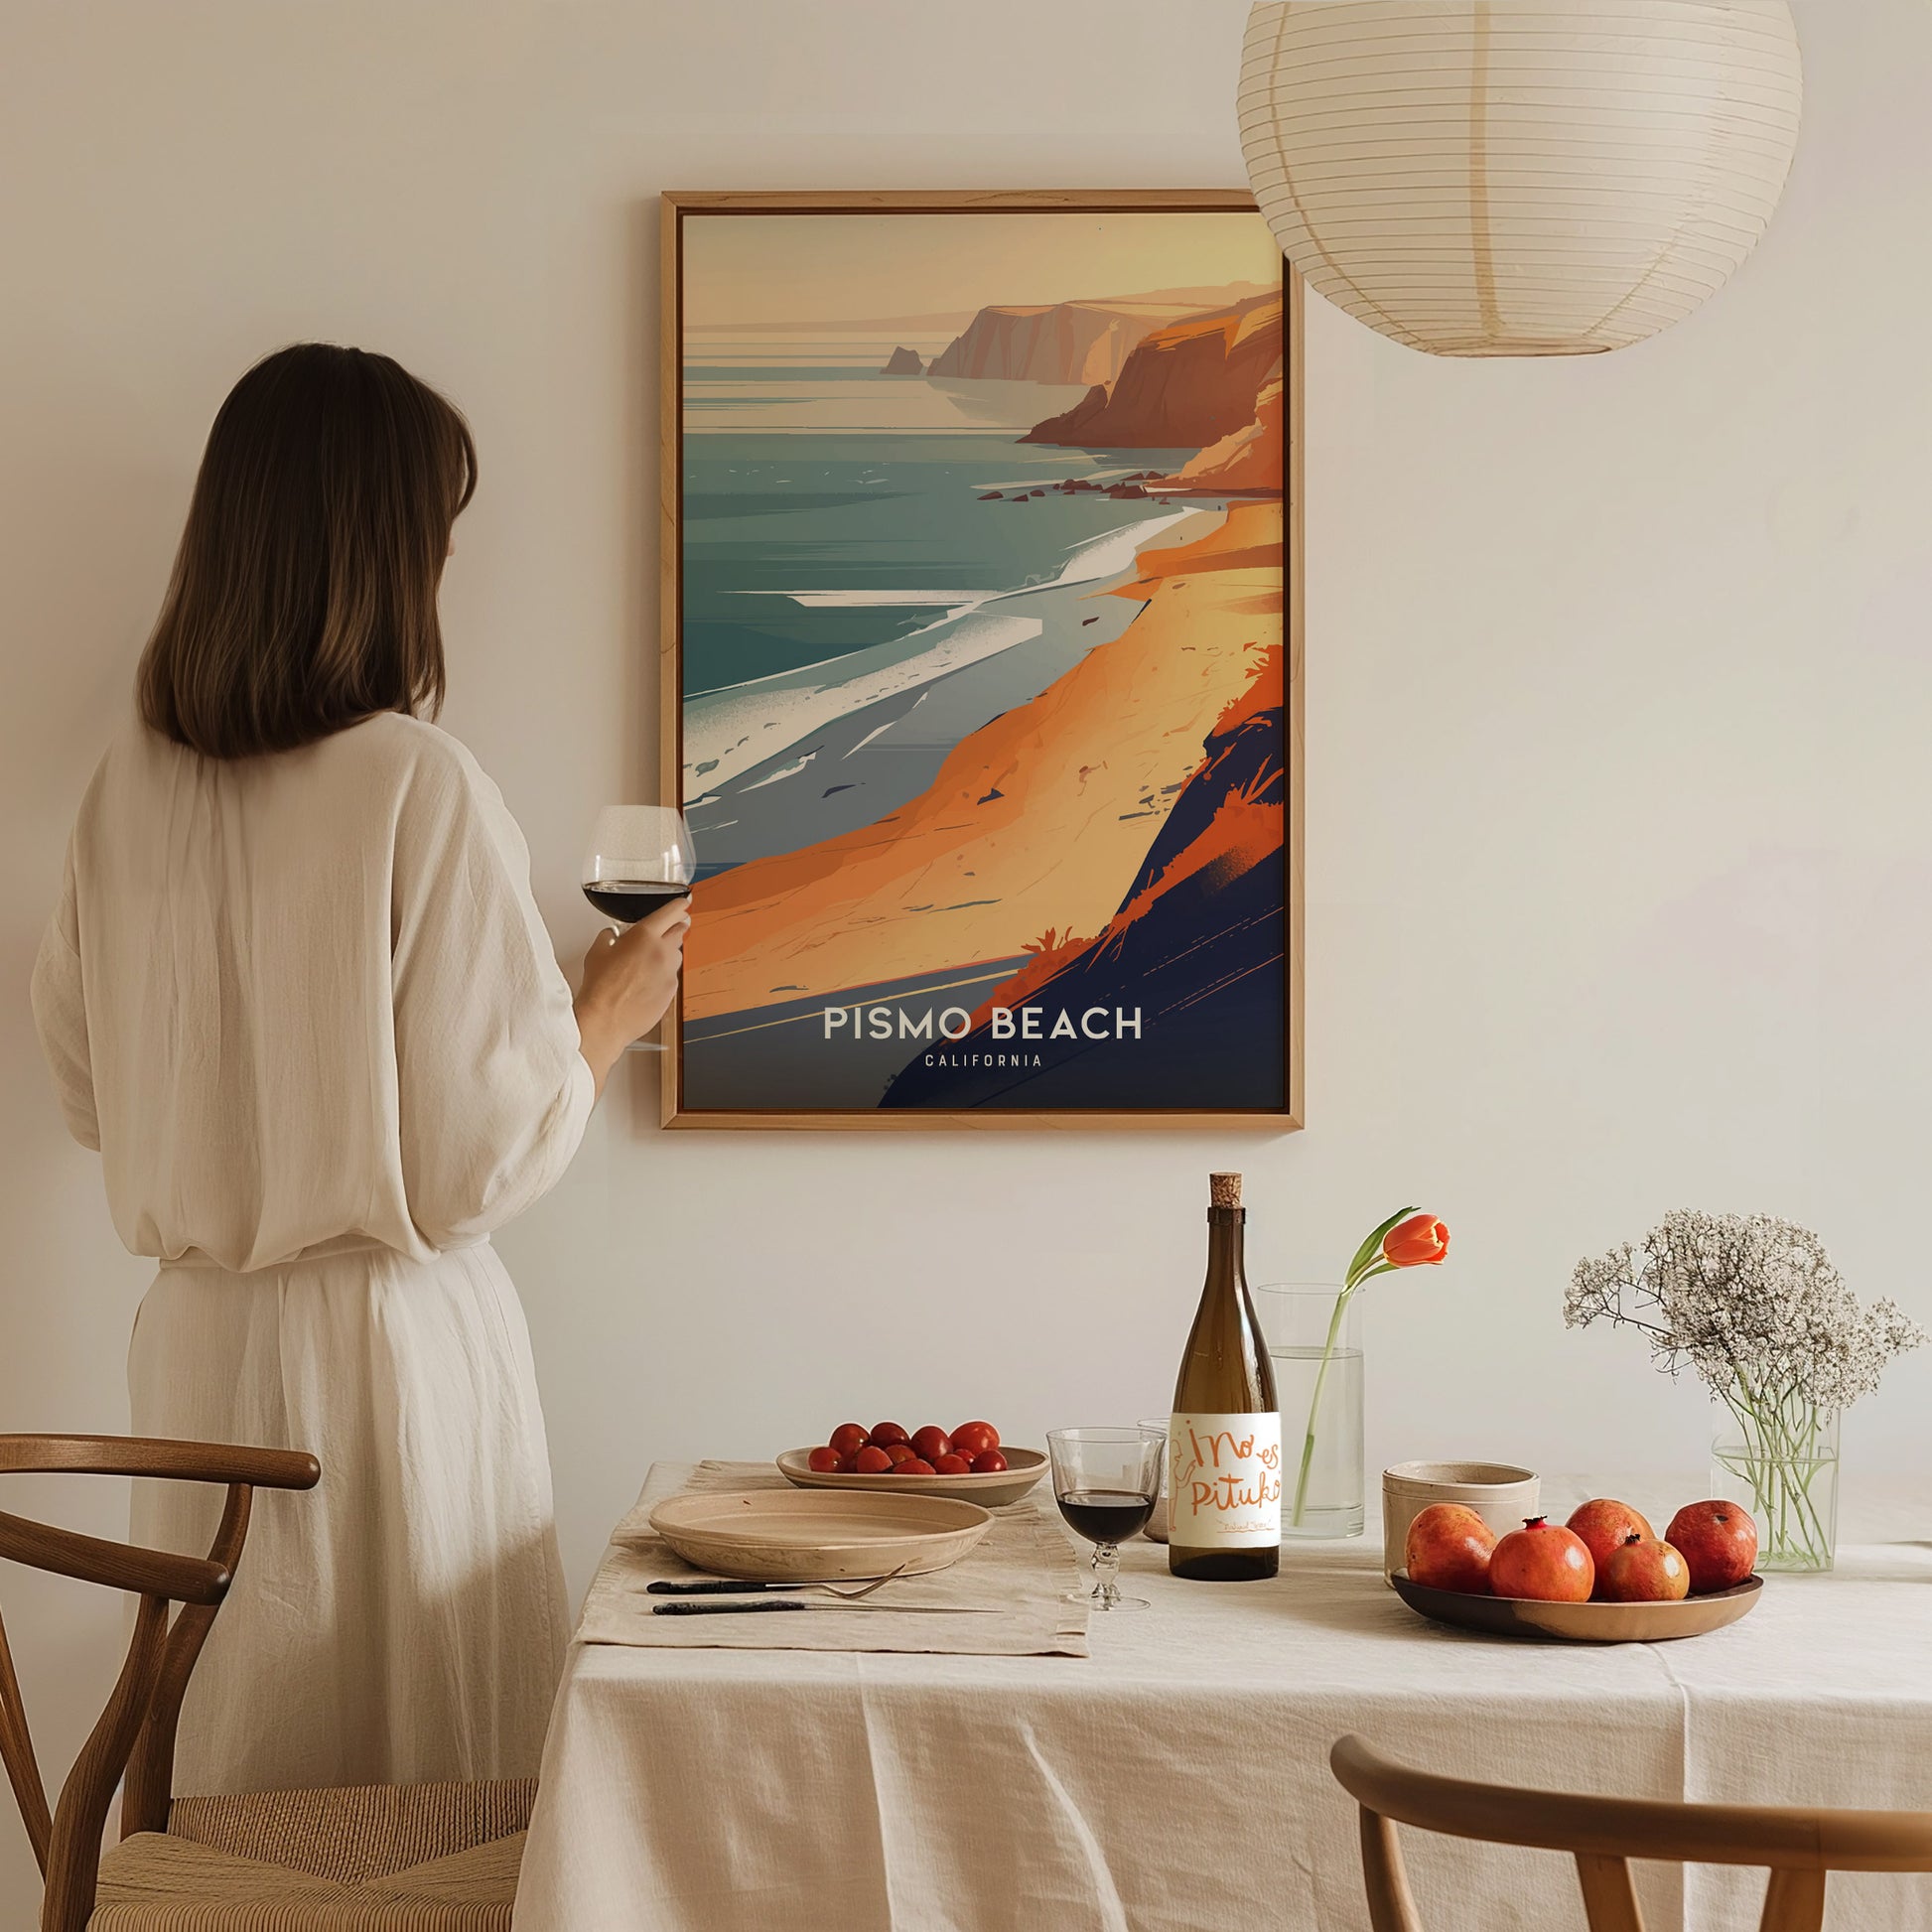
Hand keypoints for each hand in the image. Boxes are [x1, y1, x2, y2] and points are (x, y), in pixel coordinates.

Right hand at [574, 895, 690, 1095]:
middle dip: (675, 928)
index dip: (679, 906)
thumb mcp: (597, 952)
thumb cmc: (600, 988)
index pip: (671, 912)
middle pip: (680, 931)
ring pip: (676, 955)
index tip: (684, 903)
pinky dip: (664, 975)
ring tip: (648, 963)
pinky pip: (672, 977)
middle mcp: (662, 951)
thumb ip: (609, 937)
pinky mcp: (672, 991)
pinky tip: (647, 983)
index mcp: (644, 935)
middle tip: (668, 929)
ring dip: (668, 954)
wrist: (606, 1020)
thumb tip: (612, 935)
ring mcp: (670, 972)